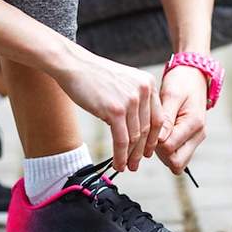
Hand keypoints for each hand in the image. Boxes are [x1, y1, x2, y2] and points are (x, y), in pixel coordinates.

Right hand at [52, 44, 164, 171]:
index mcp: (148, 83)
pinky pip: (122, 139)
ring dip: (131, 156)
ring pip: (136, 137)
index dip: (154, 138)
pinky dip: (121, 155)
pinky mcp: (115, 110)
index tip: (148, 150)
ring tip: (127, 166)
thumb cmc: (94, 75)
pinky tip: (118, 163)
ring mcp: (130, 100)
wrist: (73, 65)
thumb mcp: (123, 82)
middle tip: (137, 163)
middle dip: (142, 150)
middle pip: (148, 129)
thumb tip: (139, 127)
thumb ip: (135, 99)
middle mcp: (143, 90)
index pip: (158, 117)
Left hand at [155, 65, 206, 173]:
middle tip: (150, 136)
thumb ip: (166, 118)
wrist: (194, 76)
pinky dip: (166, 151)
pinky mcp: (191, 140)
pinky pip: (177, 155)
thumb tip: (158, 140)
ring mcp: (196, 139)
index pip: (169, 148)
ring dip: (162, 153)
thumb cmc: (181, 82)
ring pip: (177, 163)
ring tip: (154, 132)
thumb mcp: (171, 95)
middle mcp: (198, 135)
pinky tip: (158, 135)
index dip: (153, 143)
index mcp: (194, 124)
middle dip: (159, 154)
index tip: (145, 130)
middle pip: (176, 162)